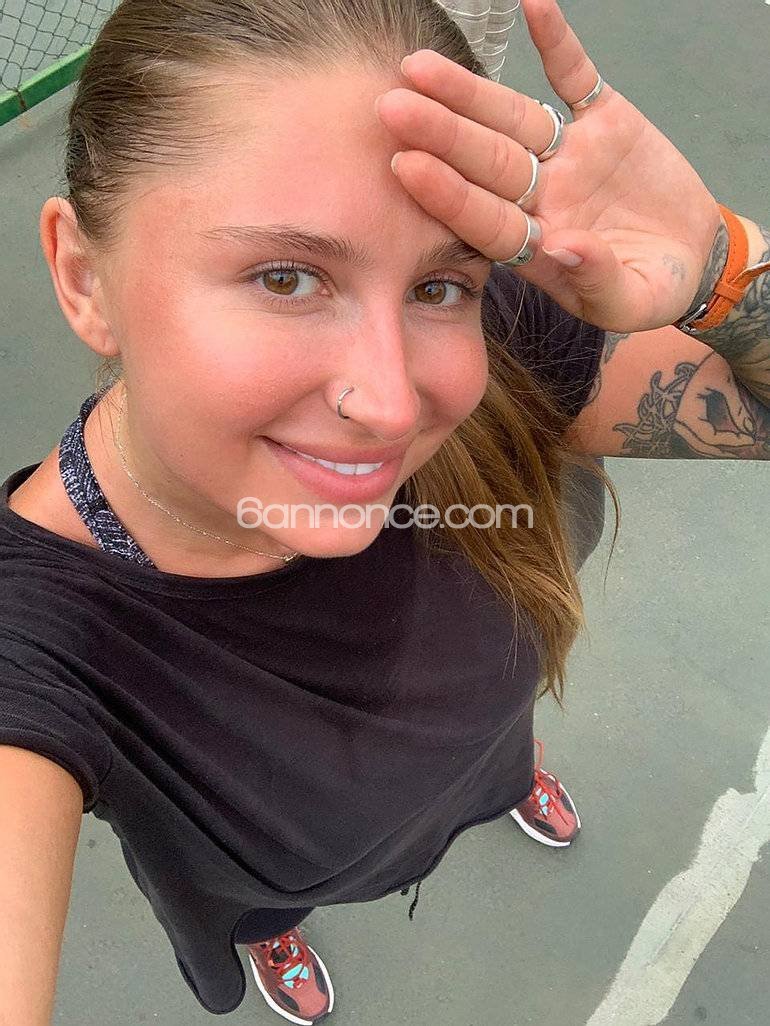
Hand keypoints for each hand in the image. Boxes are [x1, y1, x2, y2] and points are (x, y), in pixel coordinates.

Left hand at [374, 0, 722, 332]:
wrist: (692, 256)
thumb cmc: (651, 290)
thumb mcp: (631, 302)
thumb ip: (596, 279)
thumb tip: (563, 248)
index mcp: (535, 247)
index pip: (483, 218)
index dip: (447, 194)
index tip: (406, 166)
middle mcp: (540, 196)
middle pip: (484, 162)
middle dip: (440, 134)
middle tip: (391, 105)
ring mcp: (568, 155)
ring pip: (511, 118)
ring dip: (470, 92)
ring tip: (420, 66)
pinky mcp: (603, 119)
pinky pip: (575, 75)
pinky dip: (556, 41)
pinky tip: (531, 5)